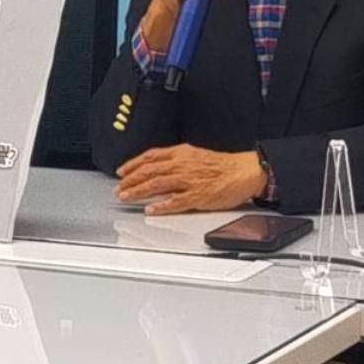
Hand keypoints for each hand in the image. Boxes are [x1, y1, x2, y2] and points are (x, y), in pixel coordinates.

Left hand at [115, 144, 265, 214]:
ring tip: (126, 197)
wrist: (245, 171)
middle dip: (130, 181)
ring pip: (157, 185)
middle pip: (149, 171)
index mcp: (180, 153)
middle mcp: (181, 165)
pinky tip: (150, 210)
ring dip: (138, 192)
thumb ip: (175, 159)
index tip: (121, 172)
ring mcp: (189, 181)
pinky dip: (161, 206)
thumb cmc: (222, 165)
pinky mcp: (198, 196)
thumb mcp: (194, 154)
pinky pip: (175, 202)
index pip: (150, 157)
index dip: (132, 164)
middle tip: (119, 188)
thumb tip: (157, 165)